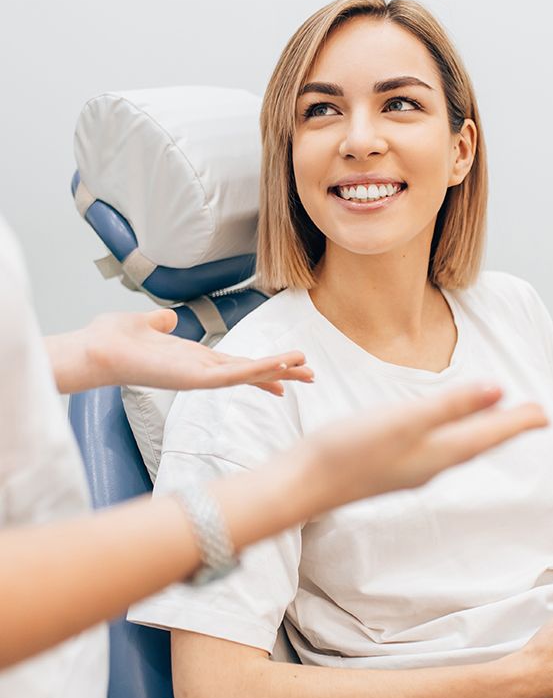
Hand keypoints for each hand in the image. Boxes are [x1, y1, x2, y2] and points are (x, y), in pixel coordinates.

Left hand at [53, 309, 313, 393]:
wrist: (95, 350)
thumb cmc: (113, 340)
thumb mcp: (144, 324)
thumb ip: (160, 322)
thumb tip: (167, 318)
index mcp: (193, 359)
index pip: (236, 364)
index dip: (262, 367)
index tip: (286, 371)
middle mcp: (200, 371)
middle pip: (250, 372)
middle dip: (281, 373)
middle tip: (311, 376)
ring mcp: (199, 377)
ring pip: (248, 375)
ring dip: (278, 371)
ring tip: (306, 369)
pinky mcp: (195, 379)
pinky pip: (233, 376)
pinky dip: (258, 371)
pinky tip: (278, 366)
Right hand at [300, 383, 547, 513]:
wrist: (305, 484)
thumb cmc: (349, 451)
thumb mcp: (405, 420)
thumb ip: (451, 406)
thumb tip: (498, 390)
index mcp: (440, 453)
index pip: (490, 435)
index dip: (519, 422)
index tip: (546, 414)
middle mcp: (431, 466)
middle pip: (480, 444)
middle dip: (506, 428)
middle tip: (532, 417)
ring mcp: (410, 469)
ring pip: (459, 448)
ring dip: (481, 433)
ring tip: (496, 421)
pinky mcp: (390, 467)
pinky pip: (437, 450)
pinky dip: (453, 436)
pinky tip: (443, 433)